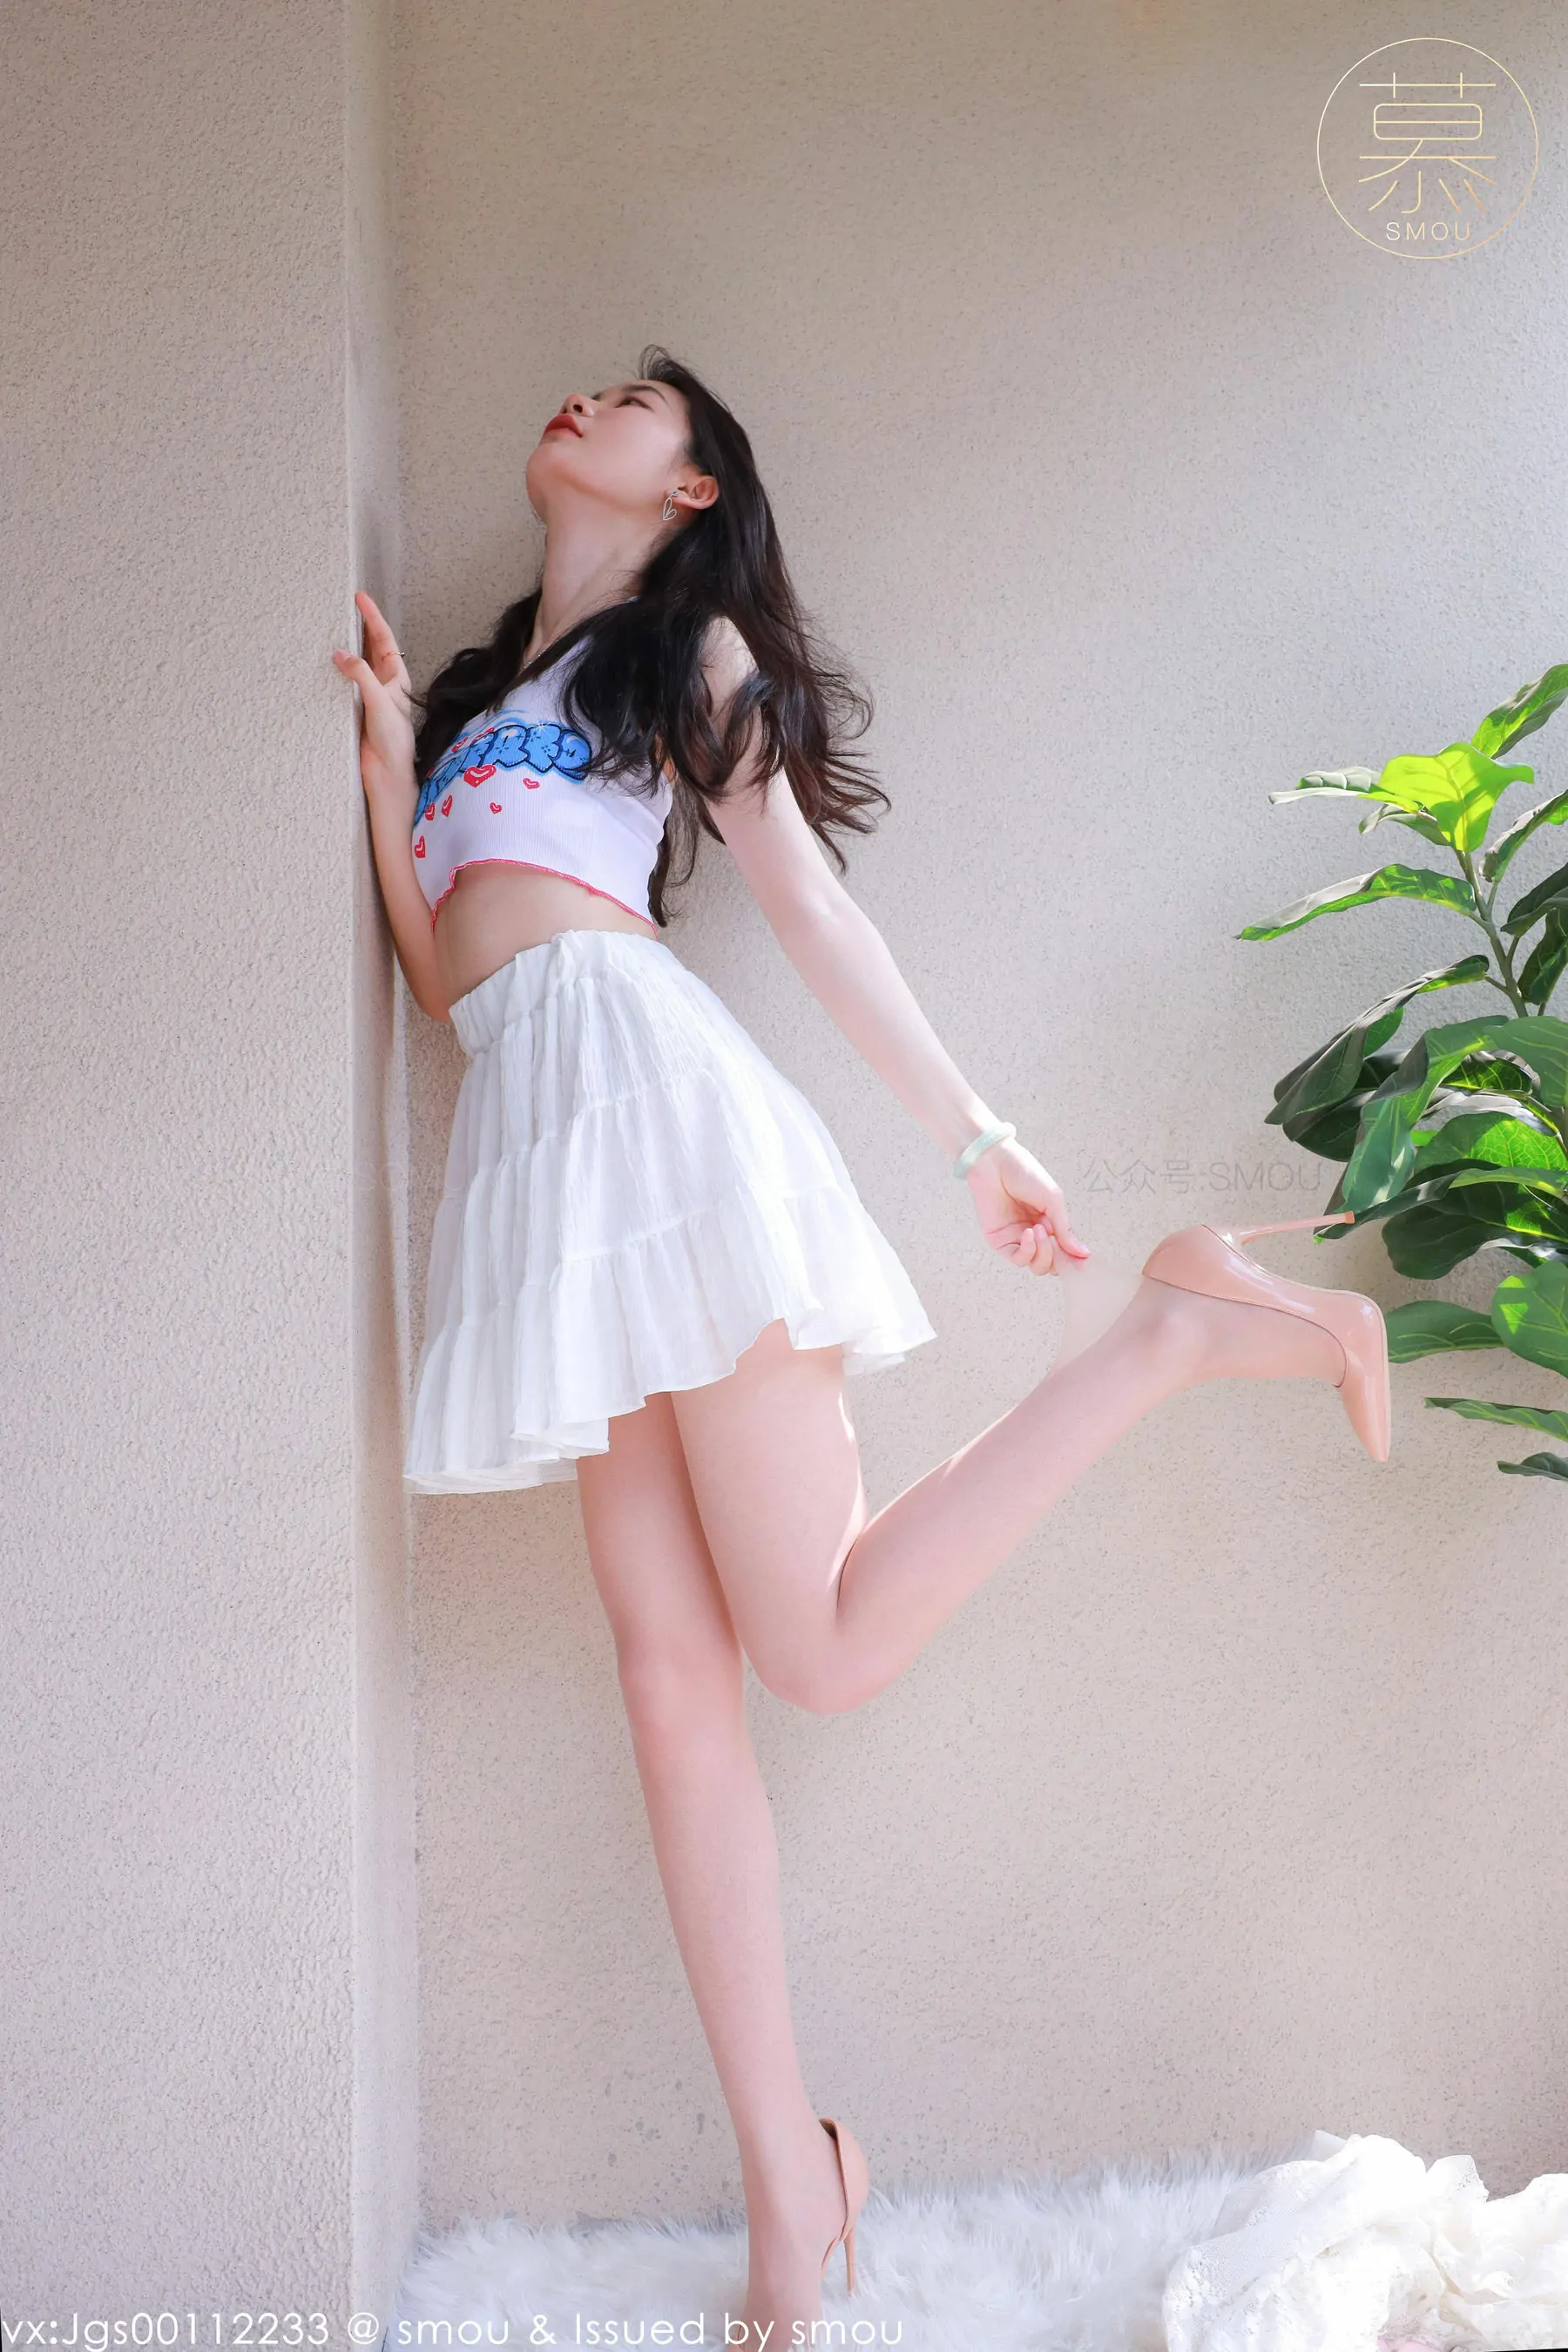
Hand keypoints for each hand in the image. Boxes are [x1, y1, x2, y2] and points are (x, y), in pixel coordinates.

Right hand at [332, 590, 415, 802]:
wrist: (386, 775)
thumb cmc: (393, 742)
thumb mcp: (381, 702)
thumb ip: (362, 676)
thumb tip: (339, 654)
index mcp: (395, 678)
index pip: (384, 639)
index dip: (372, 617)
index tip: (360, 597)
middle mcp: (382, 684)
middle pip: (368, 648)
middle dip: (357, 626)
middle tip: (342, 605)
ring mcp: (366, 696)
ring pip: (354, 665)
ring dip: (344, 648)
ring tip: (329, 628)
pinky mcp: (352, 710)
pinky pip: (341, 684)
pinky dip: (332, 672)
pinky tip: (320, 665)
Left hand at [965, 1136, 1089, 1275]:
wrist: (994, 1162)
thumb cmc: (1024, 1173)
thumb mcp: (1053, 1200)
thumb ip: (1065, 1230)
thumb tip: (1082, 1254)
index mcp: (1050, 1223)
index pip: (1065, 1251)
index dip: (1073, 1259)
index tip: (1082, 1263)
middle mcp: (1035, 1234)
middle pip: (1051, 1264)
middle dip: (1056, 1257)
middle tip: (1053, 1238)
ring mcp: (1017, 1239)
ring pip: (1036, 1265)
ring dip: (1043, 1253)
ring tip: (1039, 1229)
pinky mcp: (1000, 1241)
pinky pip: (1017, 1259)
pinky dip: (1027, 1251)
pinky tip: (1028, 1234)